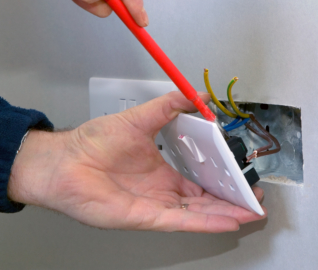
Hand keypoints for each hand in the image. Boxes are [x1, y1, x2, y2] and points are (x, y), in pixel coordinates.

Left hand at [7, 92, 266, 232]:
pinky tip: (226, 220)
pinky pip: (181, 221)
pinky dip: (205, 221)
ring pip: (197, 212)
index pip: (200, 178)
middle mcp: (161, 190)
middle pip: (204, 199)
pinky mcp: (145, 217)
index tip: (240, 174)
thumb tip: (197, 95)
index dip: (221, 178)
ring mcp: (154, 205)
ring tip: (250, 211)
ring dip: (225, 212)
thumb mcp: (139, 117)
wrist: (63, 160)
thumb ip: (168, 105)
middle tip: (254, 198)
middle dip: (230, 199)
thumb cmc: (92, 141)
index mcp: (162, 169)